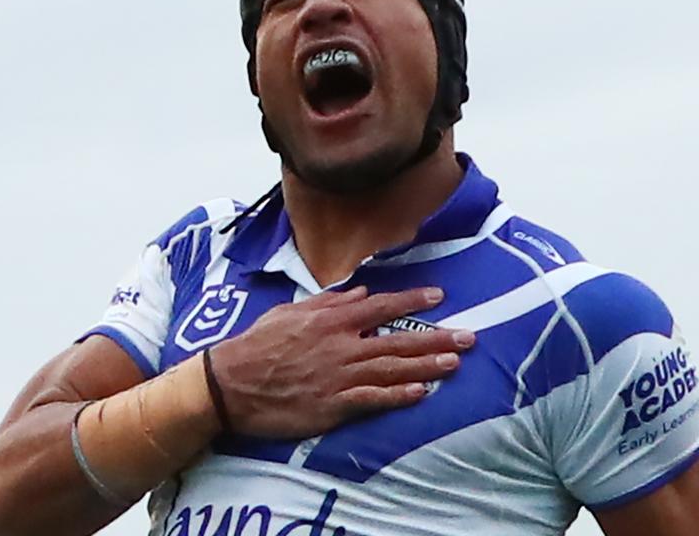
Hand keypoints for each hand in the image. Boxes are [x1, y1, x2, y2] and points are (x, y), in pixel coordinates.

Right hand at [208, 286, 474, 438]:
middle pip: (398, 339)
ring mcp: (339, 376)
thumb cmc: (257, 345)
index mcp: (331, 320)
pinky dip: (398, 396)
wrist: (230, 384)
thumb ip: (329, 302)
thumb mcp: (290, 312)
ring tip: (455, 364)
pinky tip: (421, 393)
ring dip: (427, 366)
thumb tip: (359, 292)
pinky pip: (373, 399)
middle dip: (436, 338)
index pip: (381, 305)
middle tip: (468, 337)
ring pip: (392, 369)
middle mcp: (341, 345)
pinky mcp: (333, 405)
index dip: (412, 300)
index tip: (439, 295)